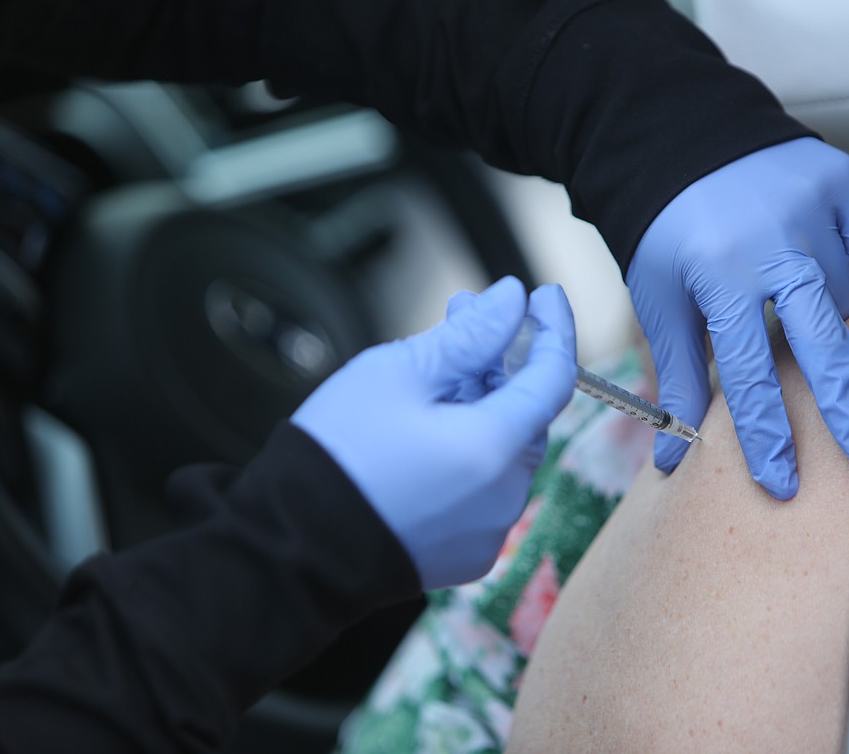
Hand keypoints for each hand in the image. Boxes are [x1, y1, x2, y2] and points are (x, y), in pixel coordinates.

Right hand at [291, 276, 575, 587]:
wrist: (294, 546)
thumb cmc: (339, 456)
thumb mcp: (400, 373)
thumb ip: (469, 336)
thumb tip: (514, 300)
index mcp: (495, 448)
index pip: (554, 377)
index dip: (553, 329)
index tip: (543, 296)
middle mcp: (506, 496)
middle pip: (526, 412)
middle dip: (500, 362)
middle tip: (461, 319)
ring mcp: (489, 530)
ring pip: (503, 449)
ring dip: (482, 405)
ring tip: (433, 373)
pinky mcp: (468, 552)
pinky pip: (484, 488)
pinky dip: (468, 452)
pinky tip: (427, 429)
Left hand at [627, 137, 848, 498]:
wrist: (678, 141)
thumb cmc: (665, 231)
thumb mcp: (659, 300)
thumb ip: (680, 375)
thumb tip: (671, 459)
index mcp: (719, 274)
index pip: (751, 373)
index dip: (767, 434)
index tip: (781, 484)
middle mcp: (774, 242)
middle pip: (826, 343)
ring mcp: (814, 209)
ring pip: (844, 298)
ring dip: (828, 323)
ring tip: (798, 314)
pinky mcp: (842, 183)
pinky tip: (819, 272)